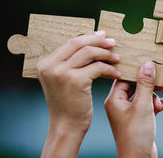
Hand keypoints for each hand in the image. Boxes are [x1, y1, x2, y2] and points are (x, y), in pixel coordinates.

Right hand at [37, 31, 120, 157]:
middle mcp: (50, 66)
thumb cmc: (68, 103)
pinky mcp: (75, 81)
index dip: (88, 37)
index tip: (102, 36)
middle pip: (79, 43)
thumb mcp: (62, 79)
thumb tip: (89, 40)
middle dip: (98, 41)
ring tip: (117, 58)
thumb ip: (69, 62)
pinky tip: (116, 73)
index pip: (70, 42)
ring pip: (89, 53)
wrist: (66, 126)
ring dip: (106, 54)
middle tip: (113, 43)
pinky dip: (109, 69)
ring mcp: (61, 73)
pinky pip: (97, 67)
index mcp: (45, 63)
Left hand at [104, 61, 162, 157]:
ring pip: (145, 95)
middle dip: (150, 86)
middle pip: (135, 85)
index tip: (149, 64)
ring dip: (156, 97)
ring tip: (161, 104)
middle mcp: (120, 105)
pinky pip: (150, 105)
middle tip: (161, 83)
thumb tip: (147, 65)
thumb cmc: (135, 136)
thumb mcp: (143, 105)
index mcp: (114, 100)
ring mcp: (130, 112)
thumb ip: (145, 84)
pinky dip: (161, 104)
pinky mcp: (140, 119)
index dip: (136, 71)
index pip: (124, 77)